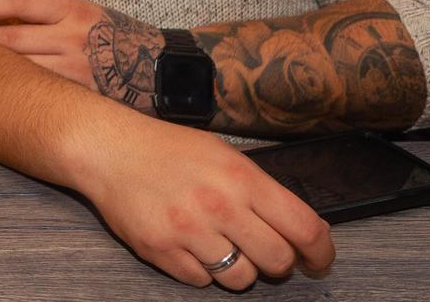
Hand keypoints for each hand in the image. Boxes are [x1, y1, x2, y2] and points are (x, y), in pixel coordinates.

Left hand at [0, 0, 163, 115]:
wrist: (166, 71)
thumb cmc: (125, 41)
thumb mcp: (93, 16)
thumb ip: (57, 17)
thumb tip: (11, 19)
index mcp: (75, 11)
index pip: (21, 2)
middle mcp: (71, 38)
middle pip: (10, 39)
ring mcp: (74, 71)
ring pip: (19, 69)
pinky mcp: (78, 97)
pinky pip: (38, 94)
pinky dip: (17, 92)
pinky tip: (3, 94)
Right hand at [74, 115, 333, 289]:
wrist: (109, 149)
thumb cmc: (168, 150)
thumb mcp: (224, 156)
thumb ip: (262, 191)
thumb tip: (303, 230)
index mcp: (242, 178)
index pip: (304, 228)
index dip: (321, 252)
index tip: (318, 260)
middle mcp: (219, 206)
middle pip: (276, 261)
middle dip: (275, 262)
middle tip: (262, 251)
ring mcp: (188, 231)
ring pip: (240, 278)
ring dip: (236, 268)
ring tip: (218, 245)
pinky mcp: (160, 250)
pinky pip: (200, 281)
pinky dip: (200, 269)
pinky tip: (188, 244)